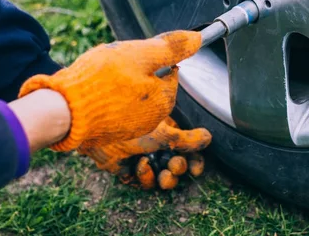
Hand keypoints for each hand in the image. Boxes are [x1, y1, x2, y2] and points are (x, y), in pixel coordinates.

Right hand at [18, 31, 201, 150]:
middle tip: (114, 68)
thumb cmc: (101, 81)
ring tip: (101, 80)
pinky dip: (107, 97)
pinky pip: (116, 108)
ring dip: (120, 84)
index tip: (133, 57)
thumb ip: (171, 47)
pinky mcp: (111, 132)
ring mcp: (131, 128)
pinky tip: (93, 92)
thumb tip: (198, 39)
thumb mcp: (140, 54)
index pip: (169, 71)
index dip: (150, 58)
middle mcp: (152, 120)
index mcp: (164, 101)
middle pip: (150, 84)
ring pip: (132, 95)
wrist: (63, 109)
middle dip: (135, 72)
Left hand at [78, 117, 211, 188]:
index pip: (187, 149)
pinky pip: (143, 181)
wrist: (99, 130)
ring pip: (161, 177)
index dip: (194, 161)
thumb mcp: (164, 133)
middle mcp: (156, 145)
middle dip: (179, 168)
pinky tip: (141, 164)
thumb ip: (187, 139)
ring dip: (166, 178)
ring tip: (163, 174)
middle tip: (174, 165)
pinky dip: (145, 176)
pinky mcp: (129, 170)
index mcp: (167, 131)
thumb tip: (209, 137)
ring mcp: (143, 157)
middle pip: (176, 165)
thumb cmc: (133, 126)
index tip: (196, 168)